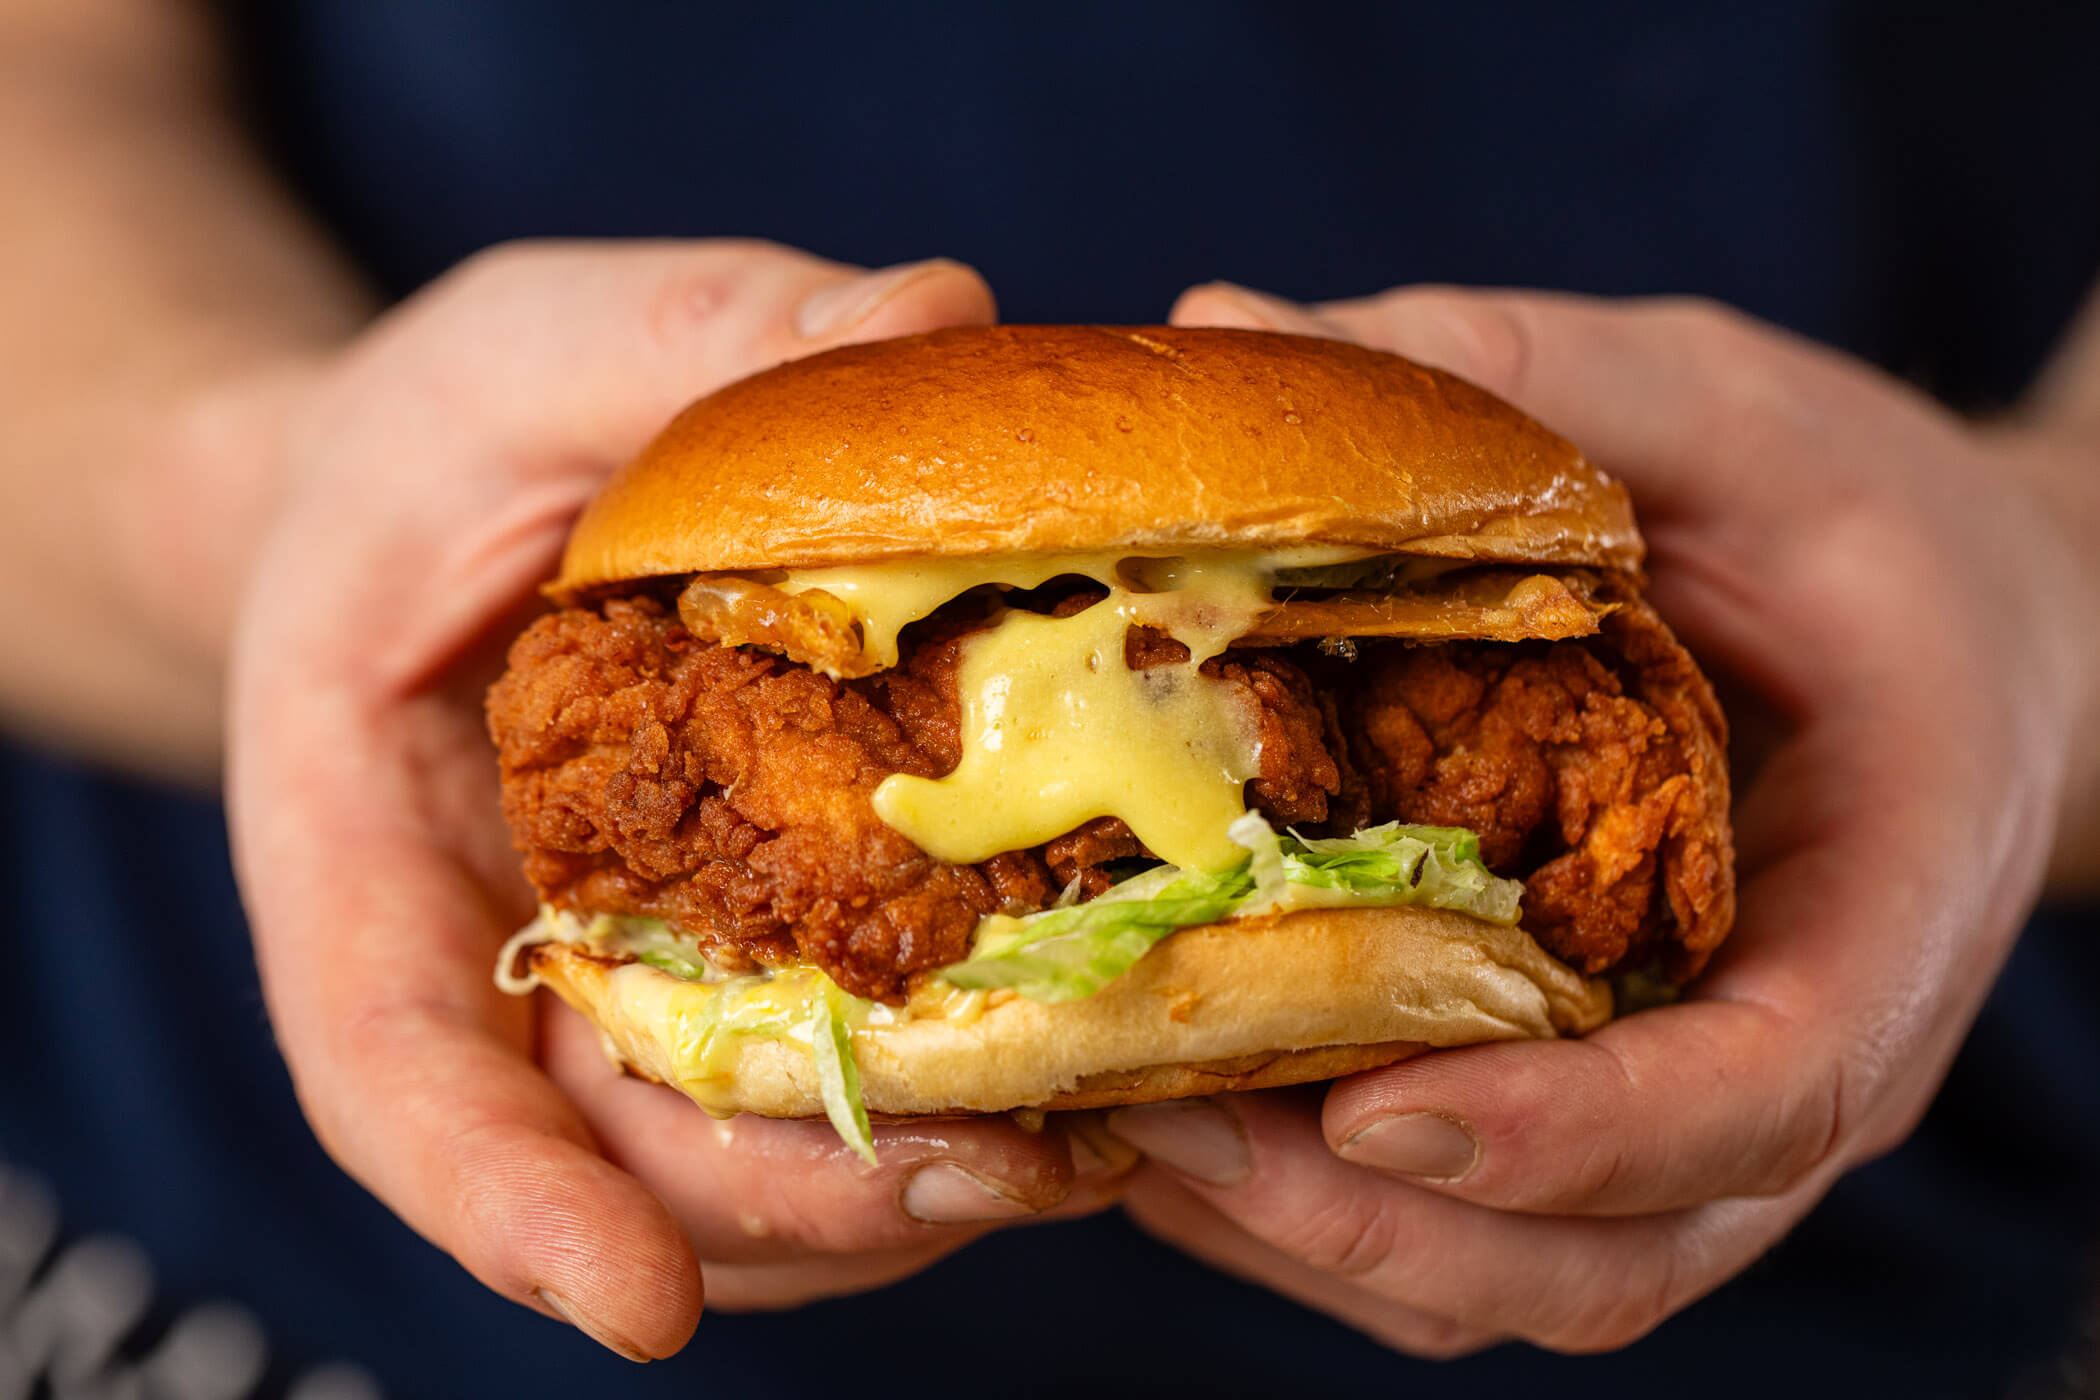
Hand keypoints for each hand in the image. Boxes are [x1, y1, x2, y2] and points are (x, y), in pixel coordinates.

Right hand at [226, 241, 1121, 1360]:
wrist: (455, 504)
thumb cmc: (452, 431)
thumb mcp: (538, 349)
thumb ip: (695, 336)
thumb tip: (934, 314)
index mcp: (364, 852)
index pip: (395, 1078)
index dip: (506, 1206)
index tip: (633, 1305)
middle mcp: (496, 967)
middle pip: (613, 1164)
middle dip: (804, 1206)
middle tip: (1012, 1177)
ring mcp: (627, 989)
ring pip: (743, 1173)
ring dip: (917, 1185)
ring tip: (1097, 1137)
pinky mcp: (742, 970)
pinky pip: (829, 1087)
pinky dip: (954, 1105)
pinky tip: (1093, 1061)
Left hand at [1106, 282, 2099, 1354]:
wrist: (1943, 634)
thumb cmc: (1854, 518)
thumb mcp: (1721, 408)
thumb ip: (1519, 375)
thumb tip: (1227, 324)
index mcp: (1891, 892)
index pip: (1771, 1088)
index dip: (1579, 1134)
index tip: (1380, 1114)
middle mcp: (1797, 1053)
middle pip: (1614, 1255)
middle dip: (1381, 1227)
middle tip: (1166, 1122)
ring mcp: (1694, 1108)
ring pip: (1521, 1283)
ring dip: (1312, 1243)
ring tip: (1122, 1129)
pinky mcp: (1601, 1105)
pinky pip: (1465, 1230)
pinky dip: (1313, 1214)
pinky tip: (1169, 1112)